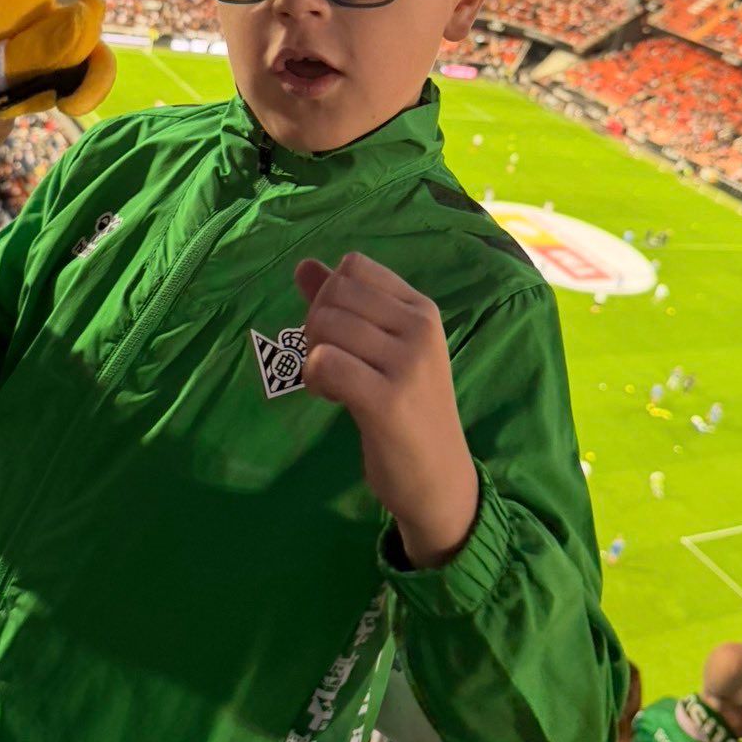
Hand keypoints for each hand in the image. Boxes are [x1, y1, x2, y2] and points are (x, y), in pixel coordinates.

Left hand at [293, 252, 478, 568]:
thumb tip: (302, 264)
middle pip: (335, 293)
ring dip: (313, 355)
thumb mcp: (381, 348)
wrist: (439, 477)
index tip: (340, 333)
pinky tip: (332, 397)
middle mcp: (420, 328)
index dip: (329, 294)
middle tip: (330, 362)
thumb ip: (343, 305)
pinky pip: (324, 362)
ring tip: (332, 383)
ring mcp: (407, 363)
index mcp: (421, 309)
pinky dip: (315, 379)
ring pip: (325, 325)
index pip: (355, 266)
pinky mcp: (388, 399)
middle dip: (315, 324)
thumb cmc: (408, 409)